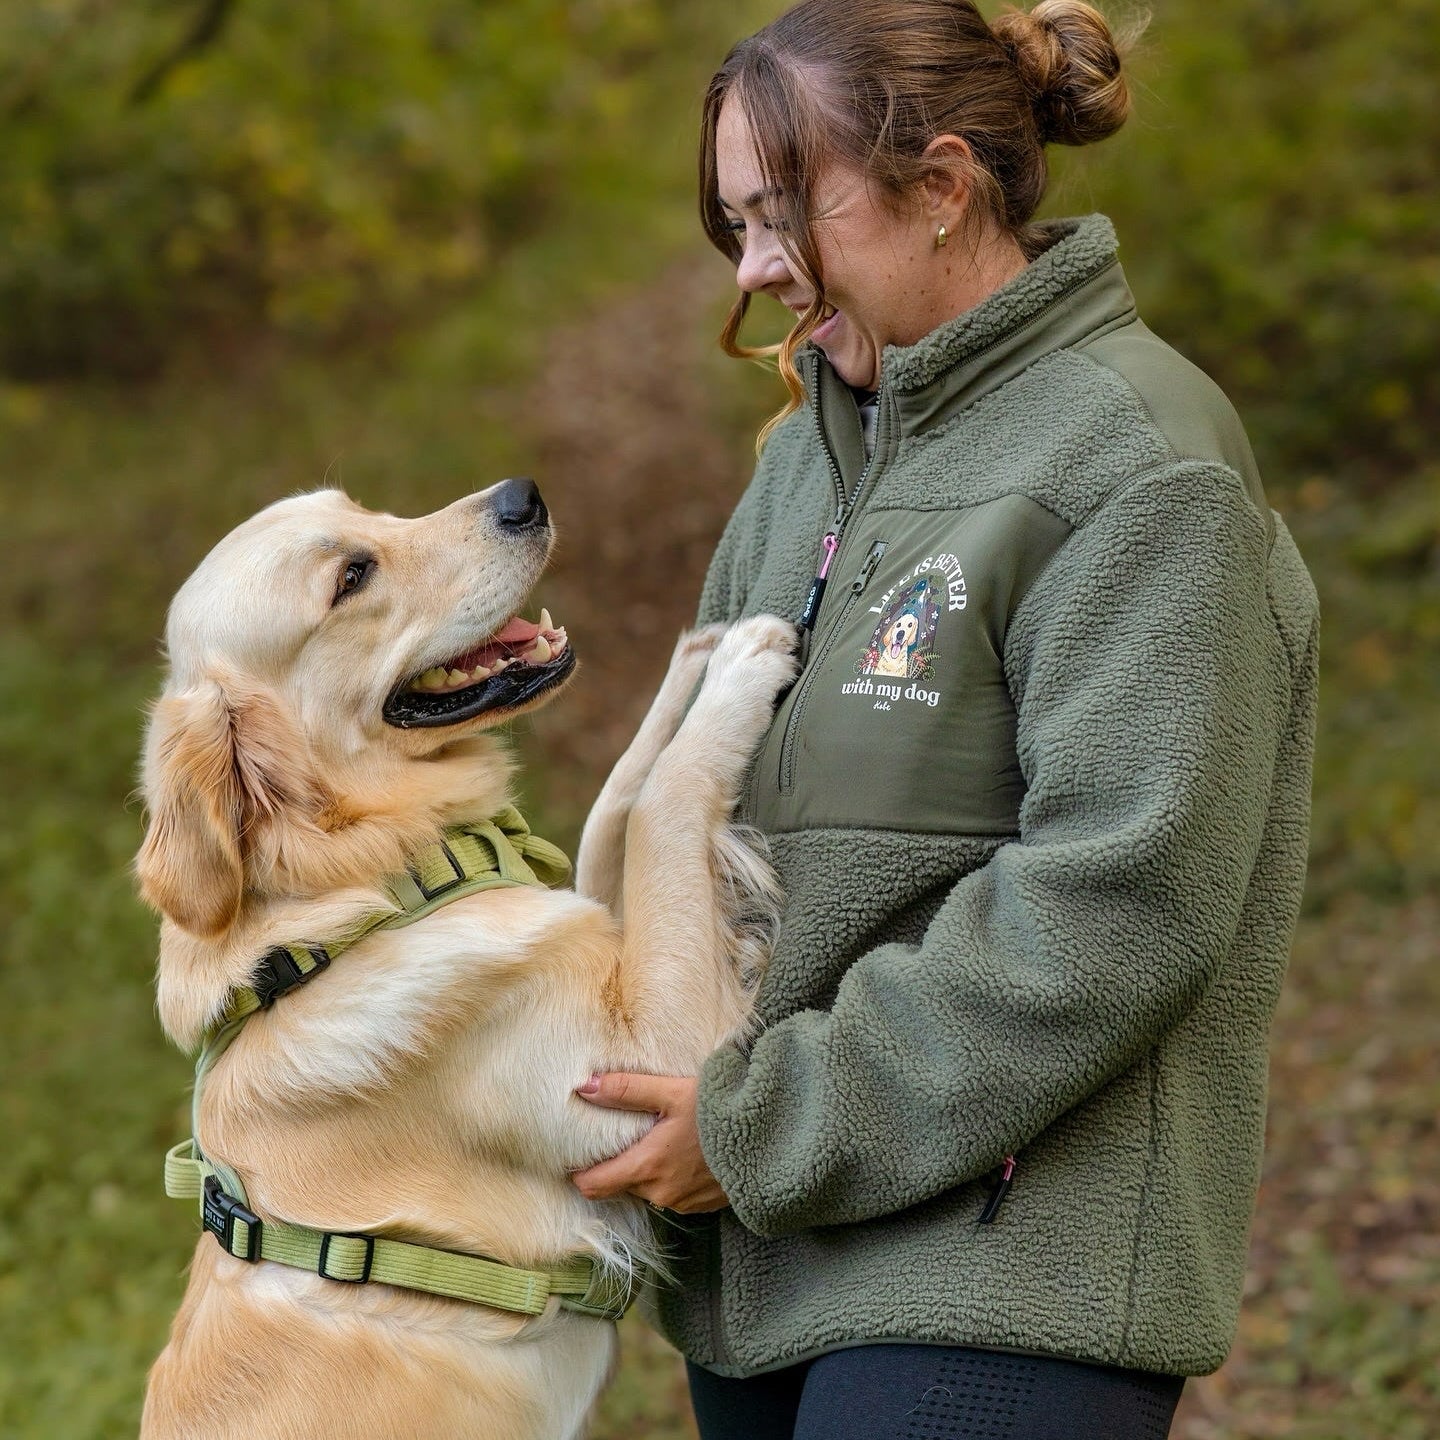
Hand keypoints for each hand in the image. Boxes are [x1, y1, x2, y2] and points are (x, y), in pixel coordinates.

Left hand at [571, 1073, 729, 1213]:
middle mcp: (661, 1193)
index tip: (576, 1153)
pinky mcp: (704, 1204)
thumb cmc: (722, 1112)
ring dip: (645, 1169)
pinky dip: (670, 1175)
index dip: (579, 1172)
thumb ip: (627, 1090)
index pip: (593, 1186)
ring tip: (654, 1138)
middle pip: (620, 1185)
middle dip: (615, 1165)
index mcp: (647, 1168)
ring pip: (648, 1189)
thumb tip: (584, 1087)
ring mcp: (684, 1202)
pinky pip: (672, 1193)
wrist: (774, 1137)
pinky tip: (682, 1151)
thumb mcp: (673, 1092)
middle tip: (617, 1136)